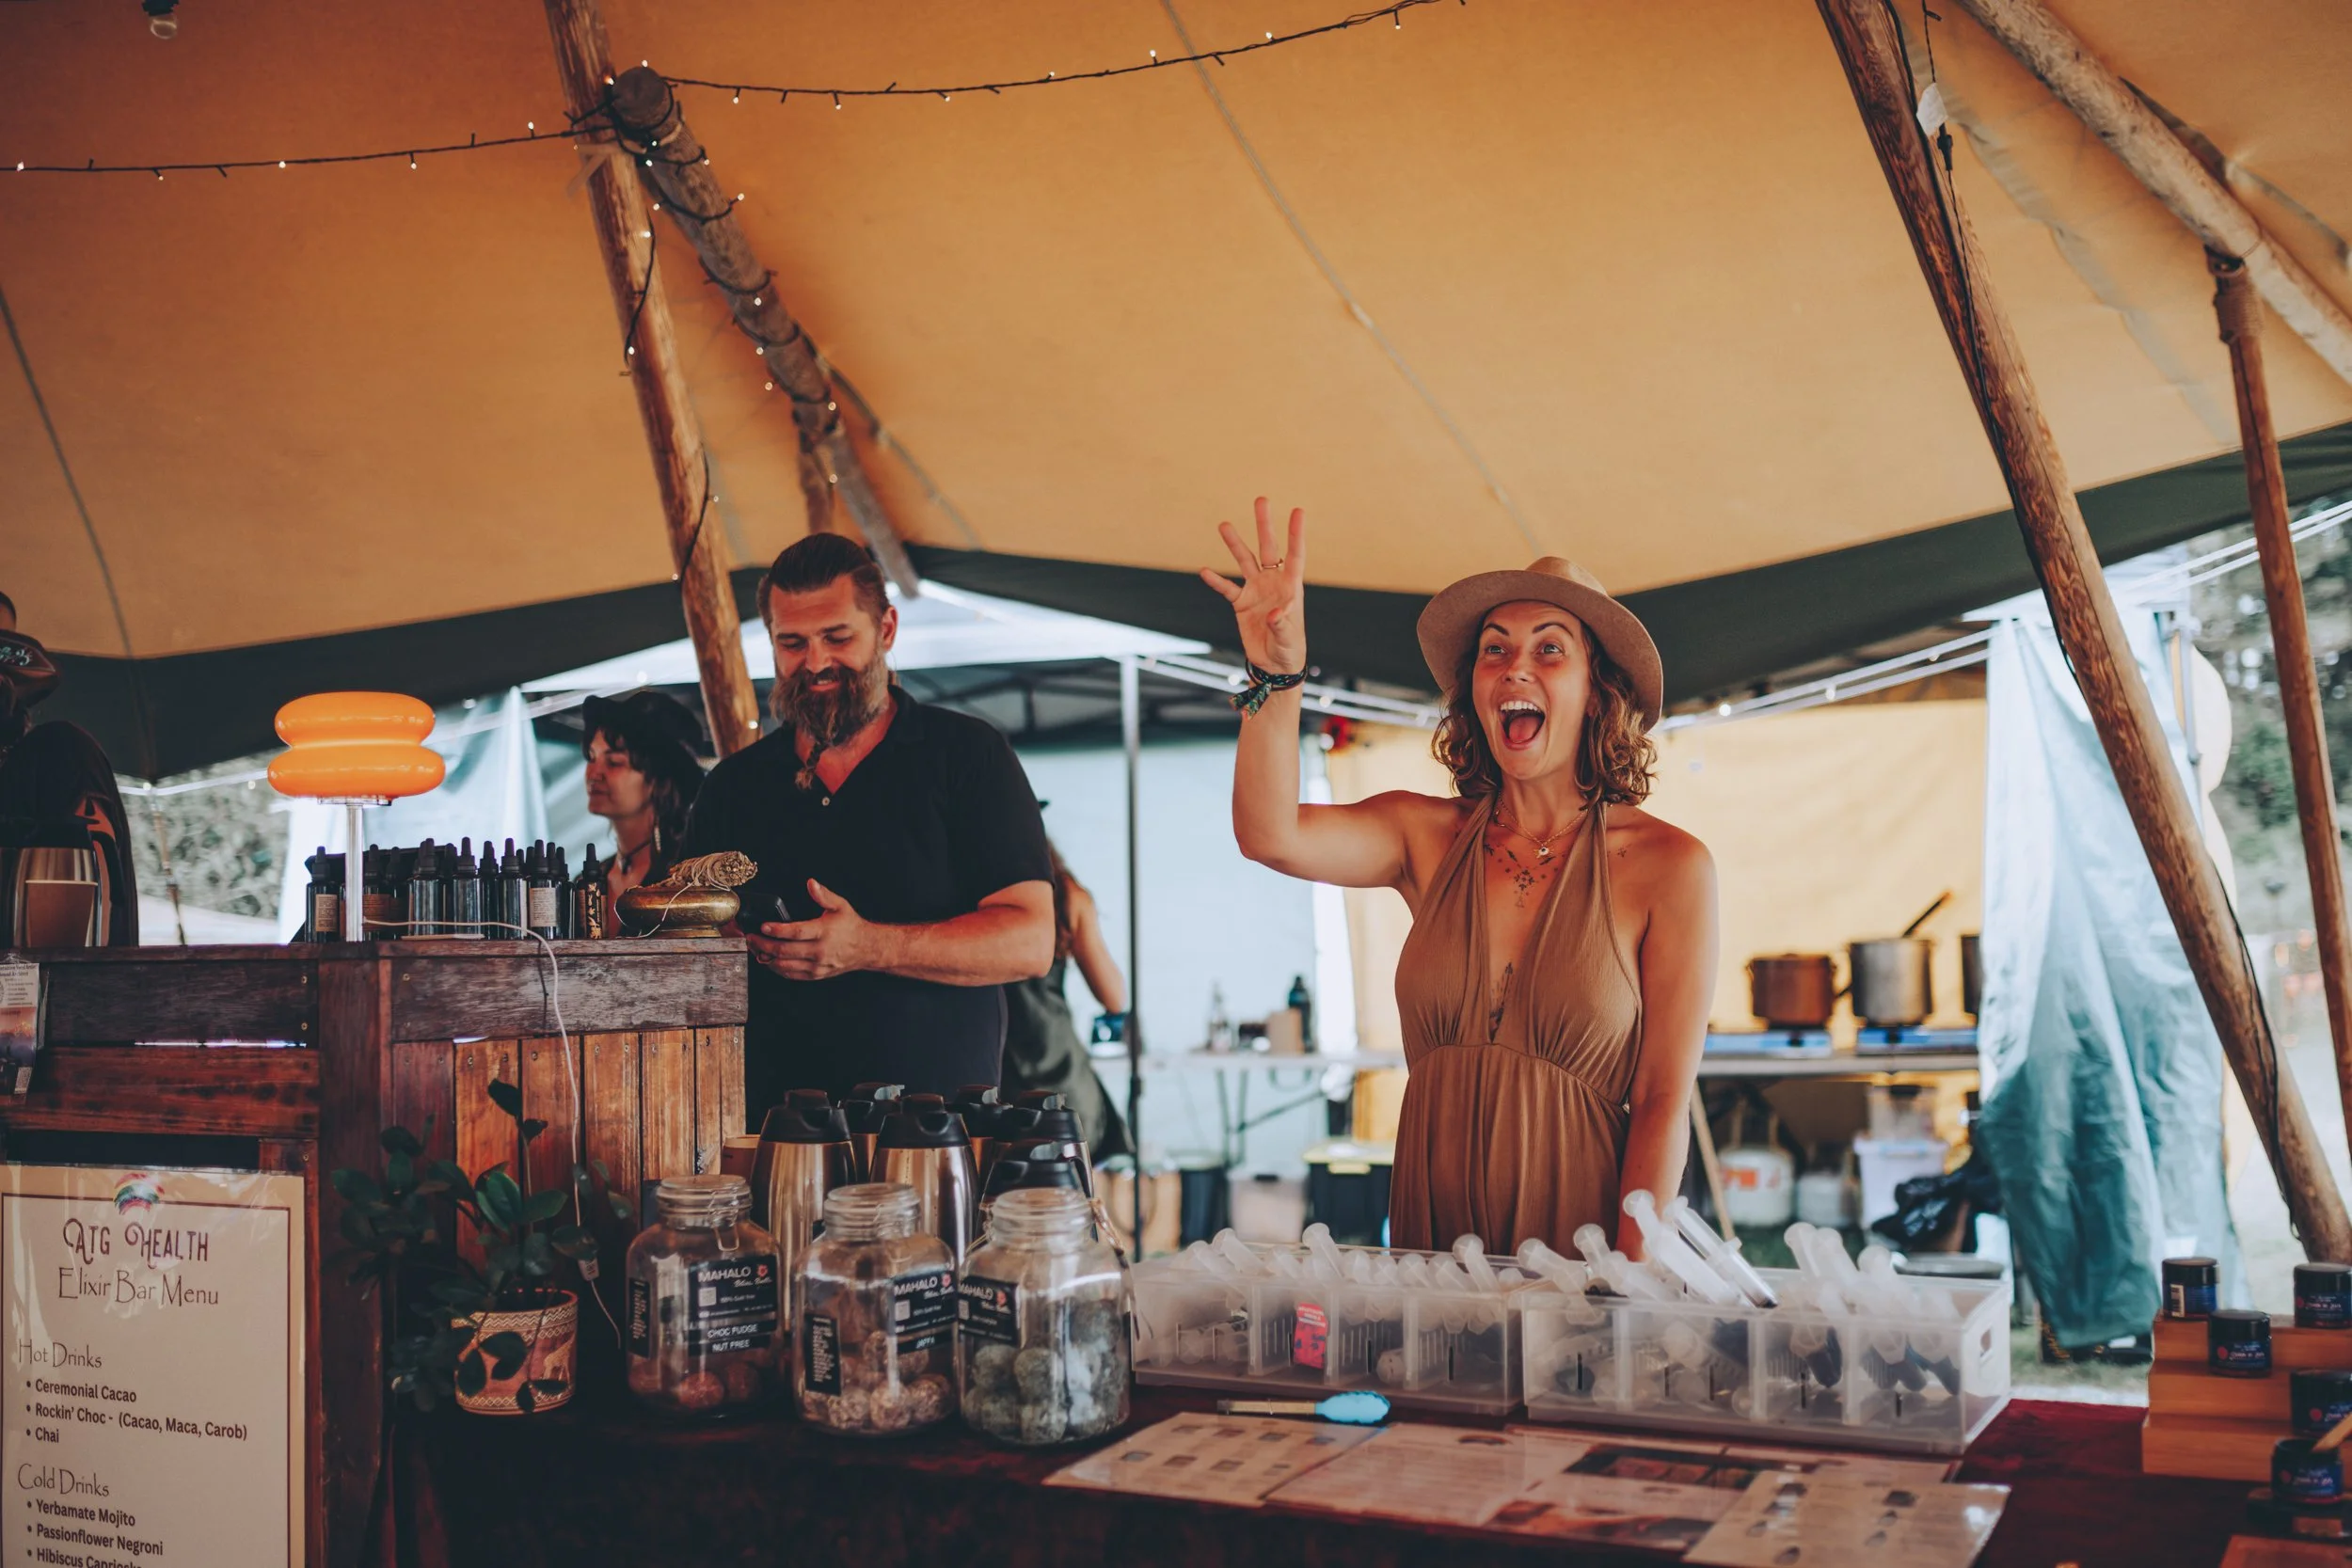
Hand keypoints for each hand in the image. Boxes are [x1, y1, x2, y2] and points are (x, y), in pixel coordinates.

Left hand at [746, 880, 881, 980]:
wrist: (866, 949)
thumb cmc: (851, 926)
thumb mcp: (841, 906)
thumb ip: (824, 895)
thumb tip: (811, 883)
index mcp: (824, 932)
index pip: (796, 932)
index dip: (777, 930)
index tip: (763, 926)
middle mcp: (819, 951)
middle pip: (784, 950)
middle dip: (763, 944)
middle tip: (751, 938)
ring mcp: (816, 965)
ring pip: (784, 965)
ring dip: (766, 957)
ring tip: (756, 948)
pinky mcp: (815, 975)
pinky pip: (791, 974)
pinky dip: (776, 968)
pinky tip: (769, 959)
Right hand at [1198, 496, 1306, 673]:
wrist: (1274, 663)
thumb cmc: (1289, 649)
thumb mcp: (1288, 638)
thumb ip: (1282, 624)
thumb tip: (1275, 614)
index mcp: (1291, 587)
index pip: (1294, 555)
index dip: (1296, 534)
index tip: (1298, 511)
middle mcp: (1273, 583)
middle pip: (1268, 548)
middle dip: (1264, 525)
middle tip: (1261, 500)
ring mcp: (1256, 590)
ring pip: (1245, 561)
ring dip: (1234, 544)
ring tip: (1224, 525)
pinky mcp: (1241, 603)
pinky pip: (1227, 589)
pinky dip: (1216, 581)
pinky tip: (1205, 570)